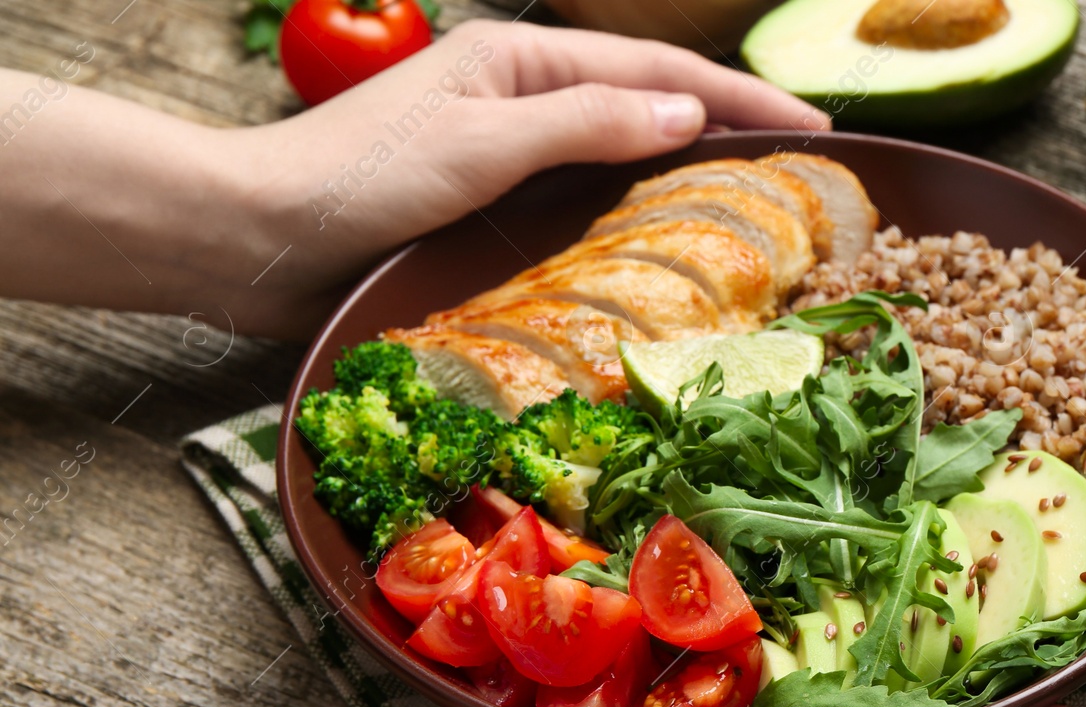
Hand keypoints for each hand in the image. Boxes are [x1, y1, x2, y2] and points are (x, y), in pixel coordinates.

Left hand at [232, 20, 830, 336]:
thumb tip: (687, 116)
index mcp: (519, 61)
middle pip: (644, 108)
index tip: (812, 126)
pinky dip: (631, 218)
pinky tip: (661, 249)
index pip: (655, 74)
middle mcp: (517, 101)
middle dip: (724, 131)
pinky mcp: (485, 211)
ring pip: (617, 159)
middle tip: (800, 172)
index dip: (737, 96)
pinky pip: (581, 206)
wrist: (259, 238)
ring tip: (753, 210)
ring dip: (683, 177)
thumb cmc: (359, 180)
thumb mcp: (482, 140)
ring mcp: (503, 156)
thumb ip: (585, 121)